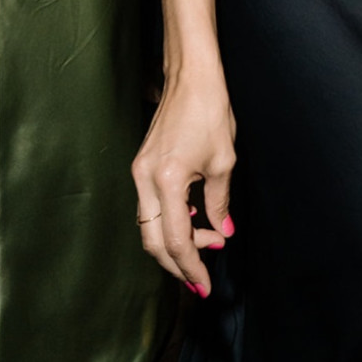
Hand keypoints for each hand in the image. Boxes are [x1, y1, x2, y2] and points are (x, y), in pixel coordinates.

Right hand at [131, 68, 236, 296]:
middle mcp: (144, 179)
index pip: (175, 240)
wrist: (191, 75)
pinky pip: (150, 205)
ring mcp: (139, 171)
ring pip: (149, 226)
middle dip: (178, 263)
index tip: (205, 285)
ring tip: (206, 242)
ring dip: (175, 240)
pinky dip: (169, 219)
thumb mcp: (223, 161)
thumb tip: (221, 232)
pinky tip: (193, 219)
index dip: (191, 268)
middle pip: (153, 241)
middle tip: (202, 276)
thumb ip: (219, 203)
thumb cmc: (210, 110)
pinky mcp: (141, 164)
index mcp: (165, 180)